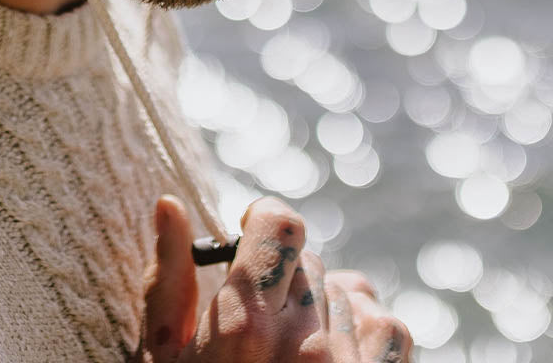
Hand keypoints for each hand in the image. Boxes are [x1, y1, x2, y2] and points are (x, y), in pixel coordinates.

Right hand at [138, 195, 412, 361]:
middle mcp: (307, 338)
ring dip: (323, 305)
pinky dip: (363, 328)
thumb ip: (169, 280)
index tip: (248, 234)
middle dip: (283, 277)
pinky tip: (333, 352)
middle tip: (258, 317)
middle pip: (309, 259)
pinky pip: (387, 325)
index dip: (263, 221)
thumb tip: (169, 205)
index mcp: (247, 320)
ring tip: (292, 346)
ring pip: (349, 288)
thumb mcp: (165, 361)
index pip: (281, 223)